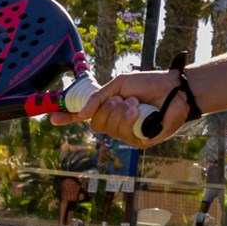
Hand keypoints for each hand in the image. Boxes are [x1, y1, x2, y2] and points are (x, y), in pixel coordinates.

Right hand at [50, 71, 187, 146]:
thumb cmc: (149, 84)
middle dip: (107, 109)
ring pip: (110, 129)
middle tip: (123, 99)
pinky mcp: (140, 141)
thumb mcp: (120, 84)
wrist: (173, 88)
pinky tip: (140, 111)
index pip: (86, 117)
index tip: (52, 117)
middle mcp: (117, 123)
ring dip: (122, 112)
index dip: (69, 117)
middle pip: (96, 124)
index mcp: (110, 108)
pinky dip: (130, 119)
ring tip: (137, 103)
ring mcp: (128, 134)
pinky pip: (124, 134)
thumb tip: (82, 113)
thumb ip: (99, 97)